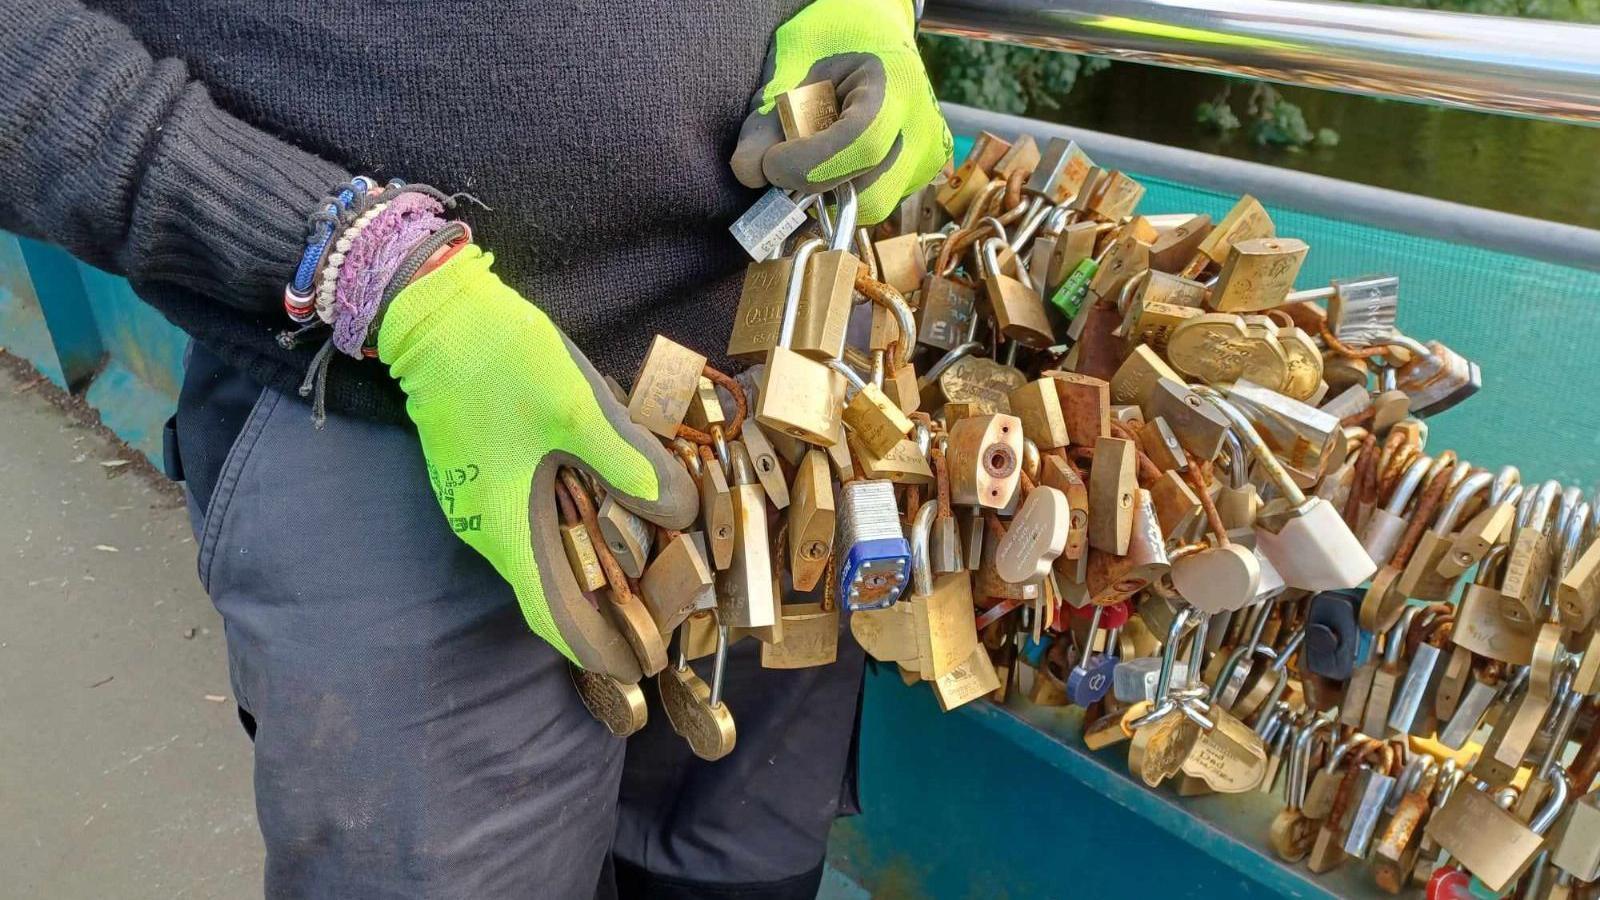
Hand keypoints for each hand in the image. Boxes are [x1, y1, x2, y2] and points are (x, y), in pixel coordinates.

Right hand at [377, 245, 696, 680]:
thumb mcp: (581, 410)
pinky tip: (616, 506)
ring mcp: (482, 498)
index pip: (553, 616)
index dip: (597, 647)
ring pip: (546, 551)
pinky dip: (579, 526)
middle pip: (553, 589)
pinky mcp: (486, 470)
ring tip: (653, 563)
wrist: (430, 309)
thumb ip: (632, 465)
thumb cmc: (500, 361)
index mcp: (506, 527)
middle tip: (665, 609)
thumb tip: (681, 513)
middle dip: (608, 608)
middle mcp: (488, 526)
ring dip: (596, 564)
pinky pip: (537, 517)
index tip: (638, 668)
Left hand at [731, 0, 951, 224]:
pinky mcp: (918, 176)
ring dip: (828, 192)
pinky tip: (832, 156)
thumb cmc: (831, 40)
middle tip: (784, 164)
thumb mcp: (790, 67)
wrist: (873, 32)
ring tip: (811, 153)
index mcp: (894, 84)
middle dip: (814, 188)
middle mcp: (922, 129)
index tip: (769, 163)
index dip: (806, 166)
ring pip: (871, 206)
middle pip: (869, 194)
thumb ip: (767, 121)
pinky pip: (875, 201)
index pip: (858, 147)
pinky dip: (842, 188)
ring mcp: (926, 157)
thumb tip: (749, 173)